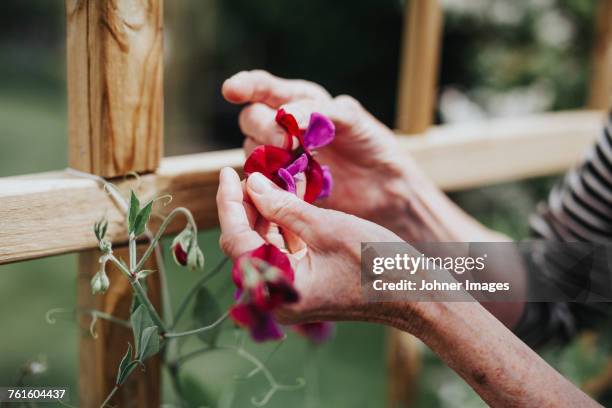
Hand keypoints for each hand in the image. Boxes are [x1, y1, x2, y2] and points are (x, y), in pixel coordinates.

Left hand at [216, 167, 423, 327]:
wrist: (412, 292)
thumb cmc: (374, 261)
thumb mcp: (325, 227)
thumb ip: (283, 206)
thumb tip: (250, 182)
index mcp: (279, 289)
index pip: (236, 240)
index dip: (229, 203)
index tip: (227, 172)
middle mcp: (276, 296)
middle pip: (244, 243)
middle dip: (245, 206)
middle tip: (252, 172)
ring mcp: (289, 291)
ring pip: (260, 244)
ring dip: (263, 213)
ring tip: (269, 181)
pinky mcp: (302, 283)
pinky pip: (279, 250)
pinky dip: (279, 225)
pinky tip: (284, 199)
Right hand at [222, 70, 423, 225]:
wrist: (384, 187)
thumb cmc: (371, 145)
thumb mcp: (352, 119)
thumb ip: (318, 111)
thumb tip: (285, 113)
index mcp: (301, 100)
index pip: (263, 87)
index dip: (245, 85)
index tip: (231, 90)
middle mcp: (285, 125)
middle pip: (251, 119)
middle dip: (265, 129)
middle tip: (289, 144)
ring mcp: (281, 155)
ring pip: (252, 150)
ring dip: (270, 158)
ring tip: (301, 169)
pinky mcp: (282, 183)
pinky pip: (261, 179)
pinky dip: (272, 182)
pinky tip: (294, 186)